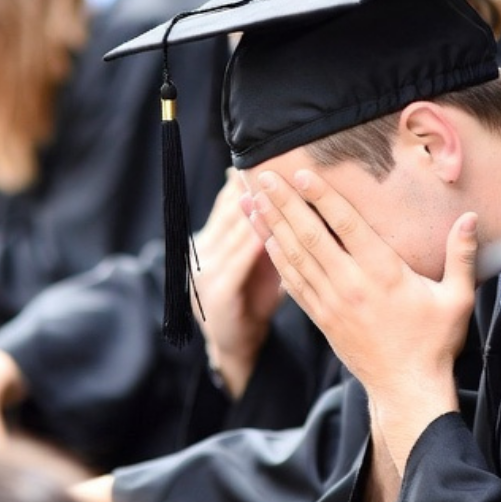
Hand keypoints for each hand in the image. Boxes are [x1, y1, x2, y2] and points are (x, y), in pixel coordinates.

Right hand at [192, 171, 283, 397]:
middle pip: (233, 209)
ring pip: (237, 231)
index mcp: (216, 238)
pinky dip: (254, 244)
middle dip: (255, 186)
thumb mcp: (260, 260)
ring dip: (258, 209)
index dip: (250, 178)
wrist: (235, 344)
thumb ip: (269, 230)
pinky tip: (272, 230)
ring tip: (278, 186)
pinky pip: (238, 262)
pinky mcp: (219, 292)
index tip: (271, 157)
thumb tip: (292, 196)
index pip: (232, 200)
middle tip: (278, 163)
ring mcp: (209, 270)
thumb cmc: (253, 297)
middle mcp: (207, 249)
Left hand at [246, 168, 476, 473]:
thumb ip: (461, 255)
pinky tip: (265, 240)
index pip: (347, 226)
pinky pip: (294, 284)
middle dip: (284, 204)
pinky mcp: (322, 319)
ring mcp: (332, 303)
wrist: (407, 390)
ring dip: (271, 227)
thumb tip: (471, 218)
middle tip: (262, 177)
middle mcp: (351, 285)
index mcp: (383, 274)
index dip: (323, 198)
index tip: (302, 174)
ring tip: (252, 201)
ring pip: (295, 257)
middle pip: (310, 236)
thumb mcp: (457, 298)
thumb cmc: (434, 343)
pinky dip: (277, 260)